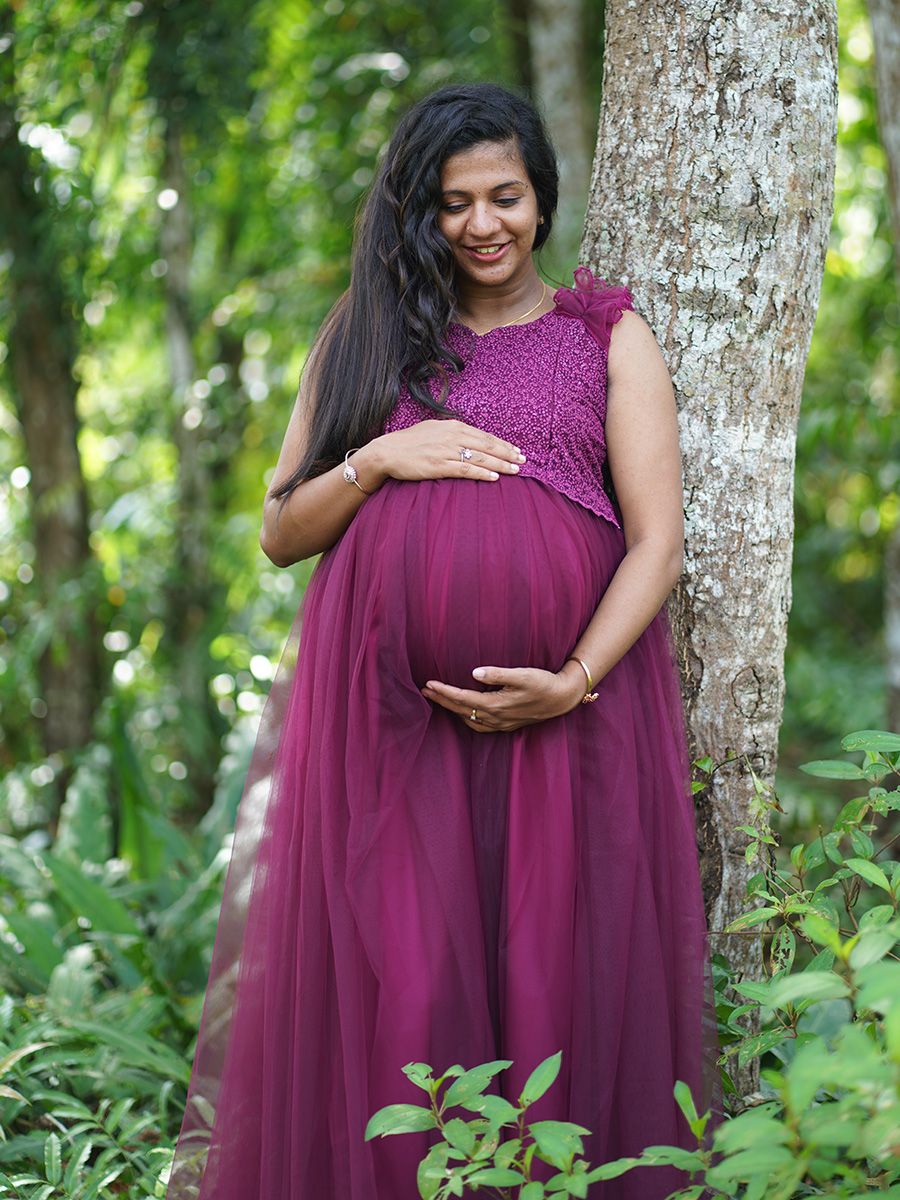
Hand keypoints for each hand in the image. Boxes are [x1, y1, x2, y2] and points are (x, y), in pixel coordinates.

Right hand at [369, 418, 525, 483]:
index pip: (484, 435)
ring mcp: (446, 451)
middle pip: (487, 445)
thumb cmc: (409, 442)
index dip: (502, 444)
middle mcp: (452, 436)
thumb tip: (469, 438)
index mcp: (453, 426)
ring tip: (515, 470)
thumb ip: (452, 433)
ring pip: (480, 458)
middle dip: (507, 453)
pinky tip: (494, 477)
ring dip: (500, 464)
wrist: (387, 451)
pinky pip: (466, 470)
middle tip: (523, 461)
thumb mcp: (433, 430)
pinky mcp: (439, 465)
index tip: (516, 450)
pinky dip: (482, 473)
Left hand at [421, 662, 587, 732]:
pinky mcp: (507, 724)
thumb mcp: (523, 675)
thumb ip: (498, 674)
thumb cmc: (544, 683)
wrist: (562, 698)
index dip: (444, 692)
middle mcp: (496, 717)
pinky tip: (464, 712)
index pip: (463, 698)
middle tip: (425, 691)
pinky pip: (480, 726)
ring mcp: (501, 723)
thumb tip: (475, 673)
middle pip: (461, 710)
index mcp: (496, 705)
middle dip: (442, 700)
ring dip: (452, 709)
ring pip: (469, 719)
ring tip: (439, 699)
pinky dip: (467, 718)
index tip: (429, 684)